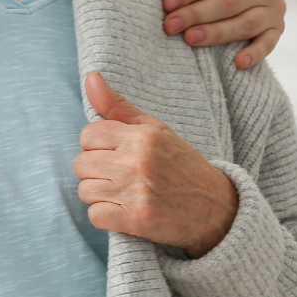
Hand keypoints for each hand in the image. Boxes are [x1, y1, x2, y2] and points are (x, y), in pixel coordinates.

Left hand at [75, 72, 237, 256]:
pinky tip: (125, 212)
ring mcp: (136, 192)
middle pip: (81, 164)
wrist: (216, 209)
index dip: (97, 147)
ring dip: (99, 196)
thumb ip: (118, 106)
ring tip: (124, 194)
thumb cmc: (182, 166)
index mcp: (142, 136)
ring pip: (85, 191)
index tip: (115, 155)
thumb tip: (90, 76)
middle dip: (95, 172)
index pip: (88, 135)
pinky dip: (105, 217)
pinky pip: (94, 216)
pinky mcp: (135, 220)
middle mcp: (137, 161)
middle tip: (120, 177)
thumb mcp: (156, 130)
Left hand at [165, 0, 285, 69]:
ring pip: (246, 24)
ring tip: (189, 39)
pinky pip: (269, 43)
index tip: (168, 2)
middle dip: (197, 15)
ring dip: (217, 34)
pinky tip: (237, 63)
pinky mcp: (277, 27)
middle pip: (231, 3)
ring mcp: (274, 6)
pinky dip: (255, 53)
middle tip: (170, 25)